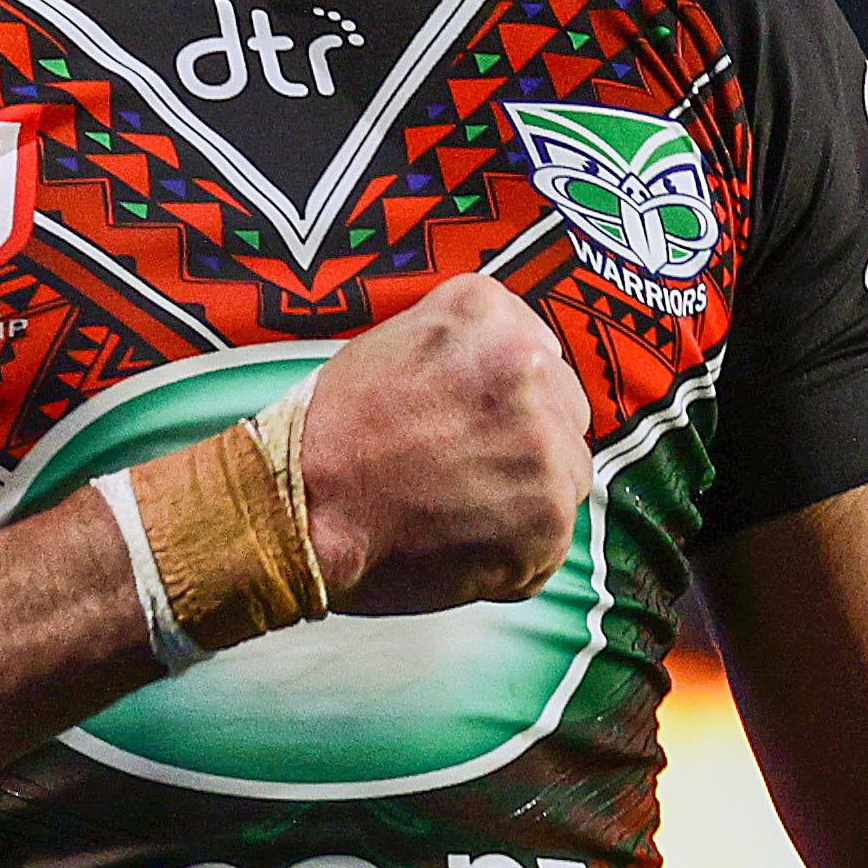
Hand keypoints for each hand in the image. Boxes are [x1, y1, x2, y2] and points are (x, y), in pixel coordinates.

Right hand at [294, 276, 592, 614]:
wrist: (302, 509)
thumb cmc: (332, 434)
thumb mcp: (394, 343)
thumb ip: (467, 348)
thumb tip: (519, 371)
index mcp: (490, 314)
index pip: (540, 356)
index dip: (506, 400)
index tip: (470, 425)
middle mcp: (529, 365)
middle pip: (563, 413)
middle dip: (526, 444)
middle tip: (462, 471)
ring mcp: (546, 443)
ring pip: (564, 476)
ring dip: (524, 498)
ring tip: (455, 509)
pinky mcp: (548, 516)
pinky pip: (551, 540)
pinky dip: (514, 553)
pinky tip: (460, 544)